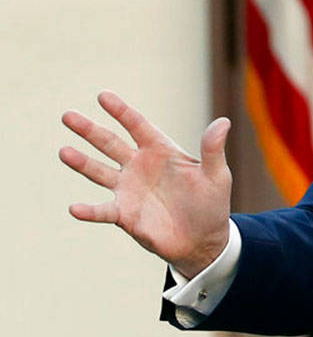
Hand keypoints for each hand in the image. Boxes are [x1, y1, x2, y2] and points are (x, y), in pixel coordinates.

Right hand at [60, 91, 232, 278]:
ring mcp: (128, 189)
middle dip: (89, 130)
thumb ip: (213, 150)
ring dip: (81, 163)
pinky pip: (103, 211)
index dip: (121, 111)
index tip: (103, 96)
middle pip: (110, 143)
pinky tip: (75, 209)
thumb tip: (223, 122)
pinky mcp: (124, 215)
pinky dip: (89, 211)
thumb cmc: (210, 203)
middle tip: (68, 116)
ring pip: (99, 172)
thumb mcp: (216, 175)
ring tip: (64, 152)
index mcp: (160, 151)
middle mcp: (139, 166)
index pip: (137, 126)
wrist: (204, 239)